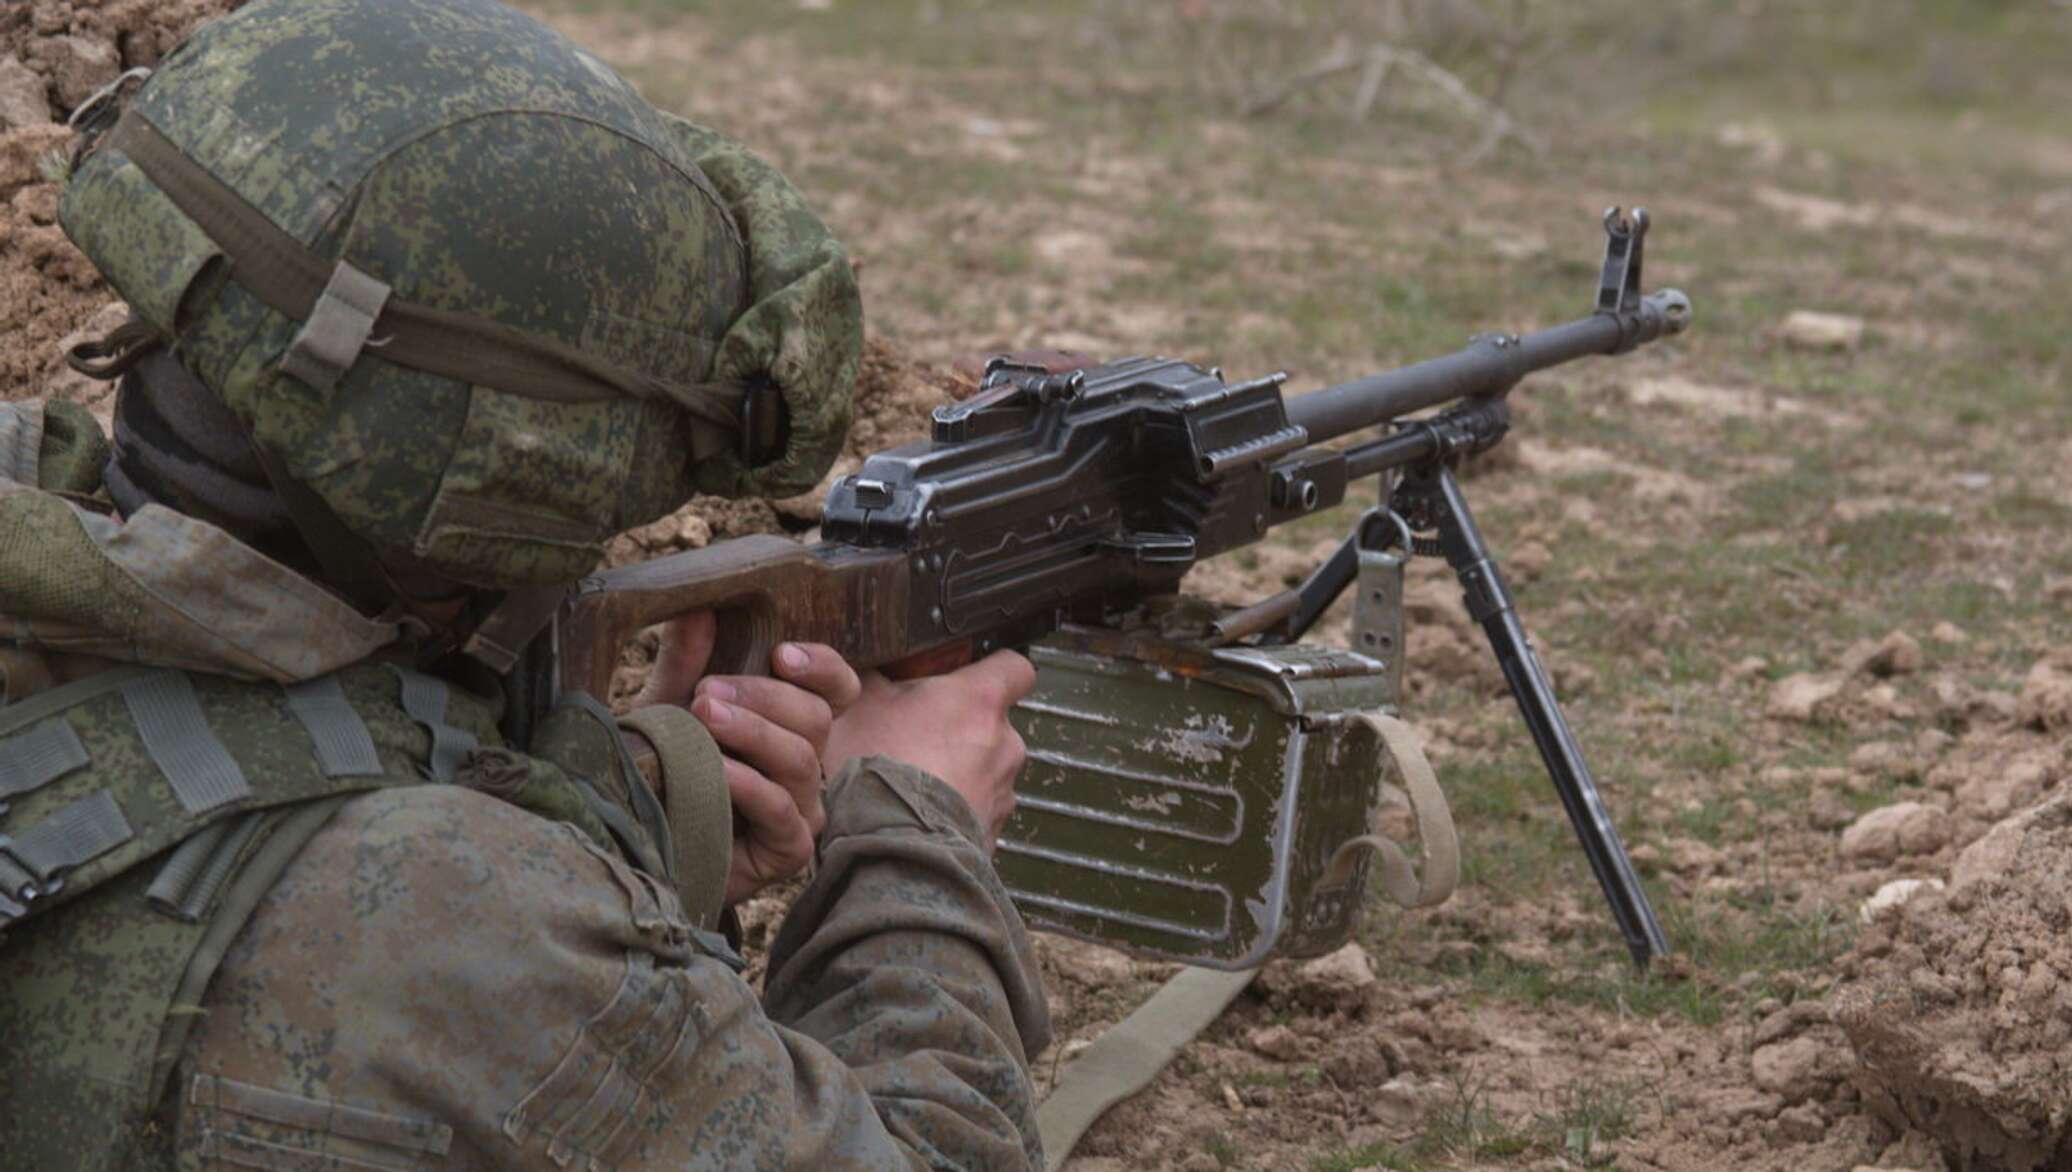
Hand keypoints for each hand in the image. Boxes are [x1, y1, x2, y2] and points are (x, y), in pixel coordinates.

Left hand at [635, 612, 860, 903]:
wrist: (643, 843)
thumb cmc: (665, 773)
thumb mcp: (670, 710)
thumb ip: (685, 663)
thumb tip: (696, 607)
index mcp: (791, 724)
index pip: (836, 688)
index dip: (822, 667)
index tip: (780, 654)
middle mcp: (806, 763)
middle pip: (816, 718)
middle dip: (762, 697)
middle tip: (707, 692)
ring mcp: (803, 808)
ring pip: (802, 759)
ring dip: (752, 733)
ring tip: (704, 718)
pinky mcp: (789, 850)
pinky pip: (783, 810)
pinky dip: (750, 786)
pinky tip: (718, 771)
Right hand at [823, 650, 1036, 844]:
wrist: (891, 847)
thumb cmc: (881, 767)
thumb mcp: (862, 704)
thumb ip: (880, 678)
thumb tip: (877, 666)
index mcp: (981, 701)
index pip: (1016, 668)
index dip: (995, 669)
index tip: (967, 676)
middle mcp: (1005, 742)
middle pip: (994, 723)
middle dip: (961, 728)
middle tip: (916, 737)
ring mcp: (1004, 790)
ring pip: (986, 769)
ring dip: (958, 771)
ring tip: (913, 783)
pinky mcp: (993, 830)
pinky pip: (975, 809)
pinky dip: (954, 808)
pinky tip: (918, 816)